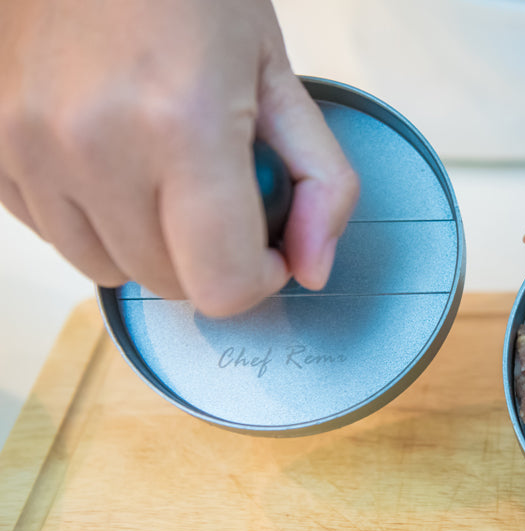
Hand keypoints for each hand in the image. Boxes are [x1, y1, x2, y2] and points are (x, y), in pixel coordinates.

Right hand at [0, 0, 357, 316]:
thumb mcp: (279, 76)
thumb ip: (321, 182)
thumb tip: (313, 268)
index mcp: (183, 125)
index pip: (222, 285)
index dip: (259, 277)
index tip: (266, 244)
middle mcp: (95, 144)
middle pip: (168, 283)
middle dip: (208, 256)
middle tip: (219, 189)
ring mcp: (30, 146)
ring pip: (107, 269)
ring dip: (149, 243)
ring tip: (164, 170)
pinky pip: (54, 235)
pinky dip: (94, 220)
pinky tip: (117, 163)